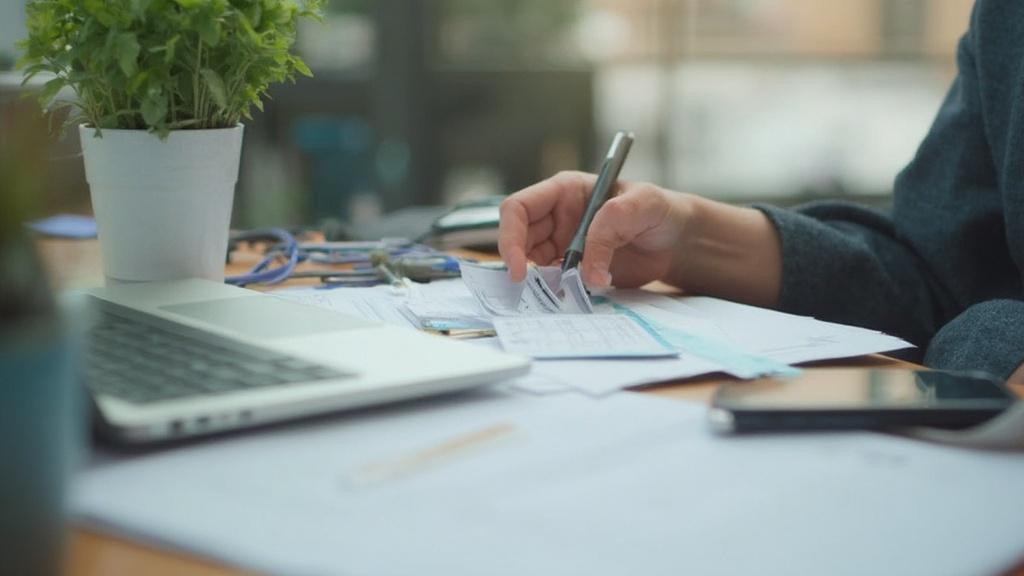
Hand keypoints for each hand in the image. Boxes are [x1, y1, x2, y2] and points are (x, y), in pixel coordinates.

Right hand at [498, 171, 691, 287]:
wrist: (675, 242)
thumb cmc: (659, 210)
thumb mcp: (642, 205)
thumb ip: (610, 227)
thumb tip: (587, 271)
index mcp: (564, 191)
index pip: (518, 208)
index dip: (510, 236)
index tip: (519, 267)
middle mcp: (556, 217)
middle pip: (518, 239)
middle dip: (521, 264)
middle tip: (532, 289)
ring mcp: (562, 244)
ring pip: (533, 264)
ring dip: (541, 281)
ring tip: (564, 290)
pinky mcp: (573, 268)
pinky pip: (553, 282)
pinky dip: (557, 292)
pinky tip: (573, 295)